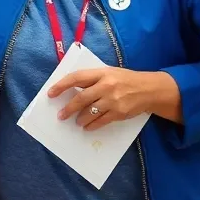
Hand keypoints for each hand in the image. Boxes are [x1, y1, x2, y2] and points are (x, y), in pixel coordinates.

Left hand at [50, 69, 179, 131]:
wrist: (149, 89)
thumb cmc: (126, 79)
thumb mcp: (110, 72)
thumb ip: (93, 79)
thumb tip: (72, 89)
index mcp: (102, 73)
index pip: (77, 78)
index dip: (62, 85)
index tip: (51, 93)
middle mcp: (106, 86)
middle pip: (81, 98)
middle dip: (68, 108)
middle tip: (61, 115)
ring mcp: (113, 100)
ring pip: (89, 112)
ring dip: (80, 119)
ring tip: (77, 121)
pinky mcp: (119, 113)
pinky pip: (100, 121)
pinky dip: (91, 125)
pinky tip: (87, 126)